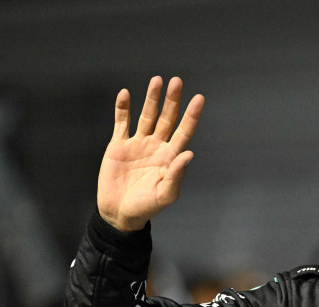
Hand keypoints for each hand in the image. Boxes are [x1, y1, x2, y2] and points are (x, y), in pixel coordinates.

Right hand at [97, 76, 204, 230]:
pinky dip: (123, 108)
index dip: (192, 115)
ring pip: (146, 115)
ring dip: (152, 99)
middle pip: (167, 118)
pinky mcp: (118, 145)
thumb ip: (176, 176)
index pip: (184, 131)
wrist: (119, 213)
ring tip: (157, 80)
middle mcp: (156, 146)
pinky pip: (121, 123)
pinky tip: (126, 94)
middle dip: (172, 100)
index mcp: (170, 157)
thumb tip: (188, 155)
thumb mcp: (164, 195)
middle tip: (177, 81)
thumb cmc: (146, 207)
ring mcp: (138, 144)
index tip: (199, 98)